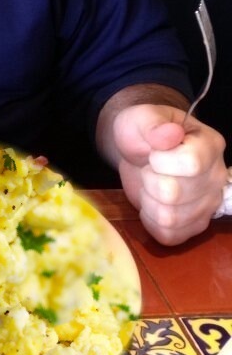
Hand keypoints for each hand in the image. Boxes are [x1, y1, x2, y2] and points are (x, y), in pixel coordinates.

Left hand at [113, 103, 226, 244]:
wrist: (137, 151)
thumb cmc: (142, 132)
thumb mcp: (141, 118)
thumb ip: (153, 124)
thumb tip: (171, 134)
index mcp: (210, 145)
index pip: (191, 164)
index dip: (161, 161)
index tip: (153, 153)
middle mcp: (217, 177)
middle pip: (174, 193)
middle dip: (149, 179)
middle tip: (149, 168)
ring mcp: (208, 205)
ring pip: (170, 218)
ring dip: (148, 200)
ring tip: (150, 184)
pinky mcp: (194, 226)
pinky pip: (169, 235)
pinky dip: (150, 221)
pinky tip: (151, 202)